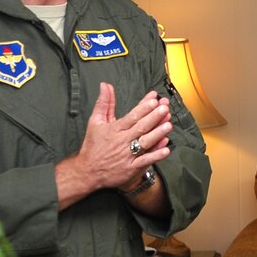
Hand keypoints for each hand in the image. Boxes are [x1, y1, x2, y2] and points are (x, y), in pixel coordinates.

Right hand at [55, 84, 172, 208]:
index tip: (153, 98)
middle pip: (141, 127)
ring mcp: (128, 155)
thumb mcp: (95, 121)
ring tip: (168, 124)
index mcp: (115, 129)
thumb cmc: (93, 145)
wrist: (87, 171)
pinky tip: (166, 149)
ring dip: (157, 134)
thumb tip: (105, 85)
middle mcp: (122, 141)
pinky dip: (155, 156)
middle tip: (165, 108)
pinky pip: (145, 161)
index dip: (143, 107)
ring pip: (145, 143)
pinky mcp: (131, 168)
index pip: (132, 116)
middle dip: (154, 117)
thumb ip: (104, 103)